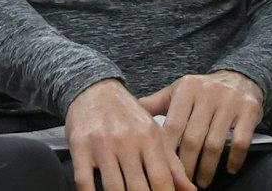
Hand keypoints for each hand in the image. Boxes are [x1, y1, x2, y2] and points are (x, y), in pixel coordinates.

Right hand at [64, 78, 192, 190]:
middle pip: (137, 186)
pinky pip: (84, 182)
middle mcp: (128, 141)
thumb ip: (172, 163)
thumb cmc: (128, 117)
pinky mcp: (80, 149)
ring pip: (112, 187)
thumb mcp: (153, 132)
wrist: (95, 91)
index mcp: (150, 136)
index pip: (161, 177)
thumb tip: (190, 190)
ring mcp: (103, 145)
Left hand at [140, 71, 262, 187]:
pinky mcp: (249, 109)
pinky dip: (234, 158)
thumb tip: (127, 113)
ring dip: (207, 168)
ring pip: (215, 143)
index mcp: (187, 89)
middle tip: (182, 183)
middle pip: (192, 139)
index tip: (162, 173)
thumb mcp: (178, 91)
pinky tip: (229, 169)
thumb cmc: (202, 90)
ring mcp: (231, 101)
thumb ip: (155, 104)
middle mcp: (209, 92)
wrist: (241, 76)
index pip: (172, 128)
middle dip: (186, 166)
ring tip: (201, 182)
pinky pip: (240, 140)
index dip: (166, 154)